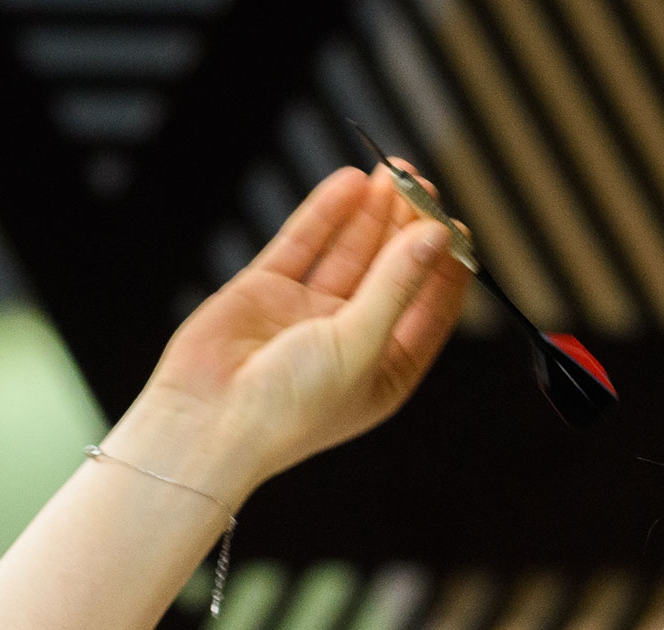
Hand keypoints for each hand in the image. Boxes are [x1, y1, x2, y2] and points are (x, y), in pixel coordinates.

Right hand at [110, 164, 470, 510]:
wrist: (206, 423)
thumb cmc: (290, 408)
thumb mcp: (360, 344)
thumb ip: (397, 285)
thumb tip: (435, 237)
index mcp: (384, 370)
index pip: (428, 310)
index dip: (444, 267)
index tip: (456, 228)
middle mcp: (350, 339)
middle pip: (391, 271)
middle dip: (407, 227)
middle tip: (420, 184)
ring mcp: (307, 313)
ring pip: (349, 251)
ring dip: (372, 213)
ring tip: (392, 172)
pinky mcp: (266, 290)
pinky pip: (304, 244)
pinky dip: (326, 214)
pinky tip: (350, 184)